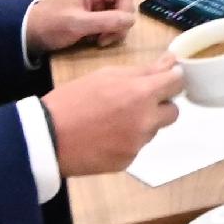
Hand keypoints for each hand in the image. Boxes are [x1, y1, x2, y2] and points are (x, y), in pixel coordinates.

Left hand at [23, 0, 138, 56]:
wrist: (30, 33)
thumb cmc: (52, 25)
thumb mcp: (78, 24)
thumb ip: (106, 21)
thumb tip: (131, 21)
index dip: (125, 10)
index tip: (113, 28)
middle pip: (125, 4)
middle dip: (119, 24)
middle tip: (104, 38)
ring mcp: (97, 2)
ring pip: (120, 15)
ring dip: (113, 30)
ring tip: (98, 40)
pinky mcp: (94, 14)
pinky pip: (111, 21)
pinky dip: (107, 32)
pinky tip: (95, 39)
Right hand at [42, 60, 181, 179]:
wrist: (46, 138)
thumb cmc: (72, 100)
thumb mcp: (105, 75)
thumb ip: (143, 71)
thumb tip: (171, 62)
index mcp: (141, 94)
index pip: (177, 83)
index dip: (171, 80)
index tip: (162, 80)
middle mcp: (145, 121)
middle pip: (172, 111)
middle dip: (159, 106)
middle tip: (133, 103)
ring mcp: (137, 144)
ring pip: (153, 131)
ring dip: (142, 124)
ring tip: (111, 121)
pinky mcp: (127, 161)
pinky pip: (136, 148)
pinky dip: (126, 142)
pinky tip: (104, 137)